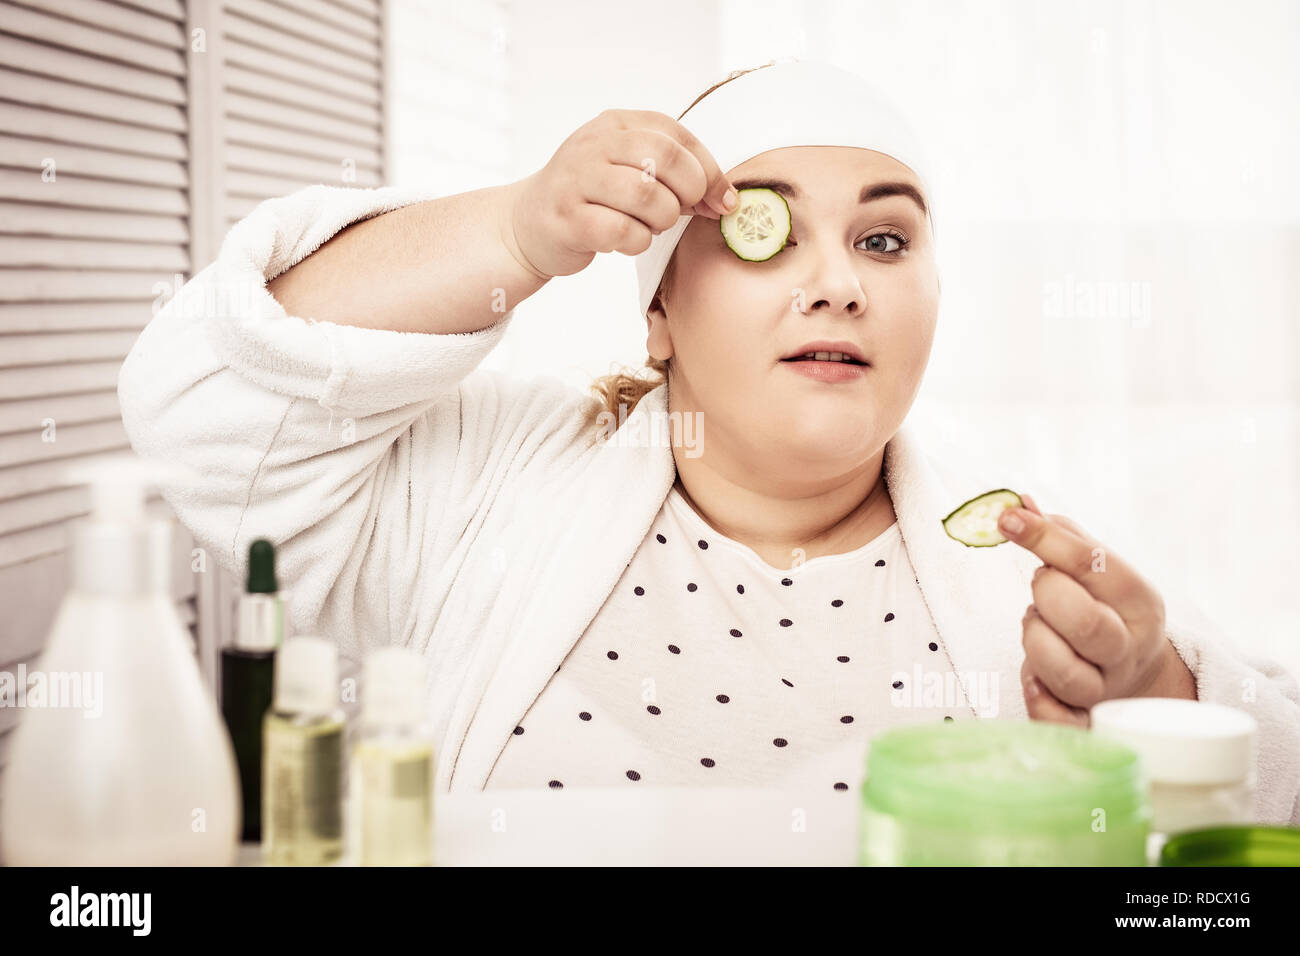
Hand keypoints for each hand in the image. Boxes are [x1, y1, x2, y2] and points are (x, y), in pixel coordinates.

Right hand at [509, 109, 736, 279]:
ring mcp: (576, 179)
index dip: (710, 171)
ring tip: (648, 226)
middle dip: (688, 193)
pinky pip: (624, 231)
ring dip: (662, 220)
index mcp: (615, 124)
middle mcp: (593, 143)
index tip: (723, 201)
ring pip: (648, 196)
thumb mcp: (630, 172)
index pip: (677, 136)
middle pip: (665, 159)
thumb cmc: (592, 200)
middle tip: (681, 213)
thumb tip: (727, 201)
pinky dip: (637, 242)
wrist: (527, 225)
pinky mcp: (566, 218)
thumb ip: (678, 178)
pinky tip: (625, 240)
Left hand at [1000, 493, 1195, 725]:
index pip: (1092, 564)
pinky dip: (1038, 700)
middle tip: (1041, 587)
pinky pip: (1058, 722)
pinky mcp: (1085, 723)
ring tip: (1037, 625)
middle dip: (1047, 596)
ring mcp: (1107, 690)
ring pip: (1065, 672)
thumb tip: (1018, 503)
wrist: (1138, 678)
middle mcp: (1128, 648)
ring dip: (1035, 642)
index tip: (1008, 520)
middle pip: (1085, 623)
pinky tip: (1033, 678)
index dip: (1044, 538)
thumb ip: (1061, 536)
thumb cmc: (1106, 610)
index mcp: (1139, 601)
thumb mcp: (1100, 571)